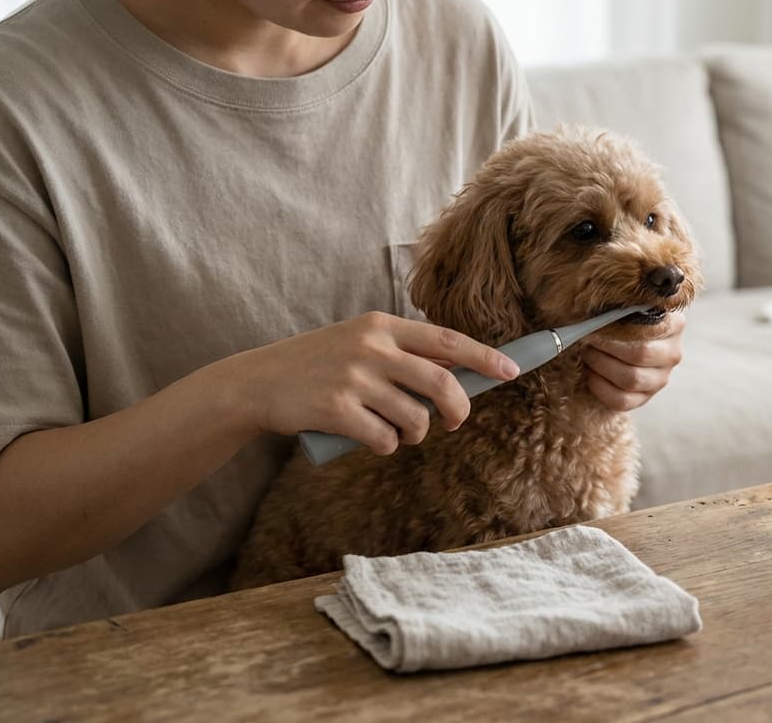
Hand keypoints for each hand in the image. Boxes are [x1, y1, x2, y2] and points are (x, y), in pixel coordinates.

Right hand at [216, 312, 518, 455]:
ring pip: (415, 418)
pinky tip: (368, 439)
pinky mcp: (336, 409)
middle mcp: (371, 347)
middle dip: (458, 409)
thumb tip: (459, 378)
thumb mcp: (359, 345)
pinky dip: (384, 446)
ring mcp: (354, 378)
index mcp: (381, 325)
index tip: (512, 370)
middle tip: (453, 422)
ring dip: (413, 434)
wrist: (258, 383)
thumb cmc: (318, 366)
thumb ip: (403, 355)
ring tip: (393, 429)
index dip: (485, 357)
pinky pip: (385, 440)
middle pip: (442, 383)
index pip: (447, 340)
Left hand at [581, 311, 685, 411]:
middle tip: (587, 339)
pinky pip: (621, 400)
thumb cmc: (621, 322)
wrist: (619, 344)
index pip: (649, 328)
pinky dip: (600, 387)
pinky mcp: (644, 399)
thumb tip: (597, 312)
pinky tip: (591, 374)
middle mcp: (672, 354)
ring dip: (601, 366)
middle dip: (607, 347)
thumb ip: (621, 307)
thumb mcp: (626, 309)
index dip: (618, 329)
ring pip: (631, 379)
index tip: (595, 325)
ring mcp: (660, 380)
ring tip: (588, 354)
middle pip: (640, 354)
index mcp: (674, 325)